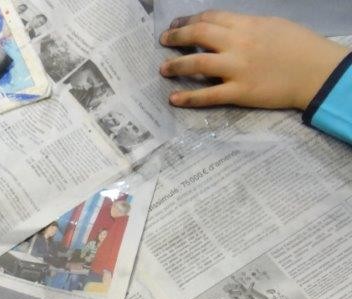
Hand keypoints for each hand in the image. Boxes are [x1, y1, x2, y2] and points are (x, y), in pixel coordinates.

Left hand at [159, 12, 348, 110]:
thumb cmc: (299, 46)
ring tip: (163, 69)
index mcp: (247, 25)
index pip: (210, 18)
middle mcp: (238, 43)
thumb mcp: (272, 26)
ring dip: (176, 65)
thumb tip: (224, 31)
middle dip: (176, 37)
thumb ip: (246, 27)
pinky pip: (208, 95)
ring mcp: (237, 68)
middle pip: (198, 35)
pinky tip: (173, 99)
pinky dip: (188, 97)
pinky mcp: (239, 92)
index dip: (189, 21)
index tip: (177, 25)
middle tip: (164, 42)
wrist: (317, 72)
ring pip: (197, 64)